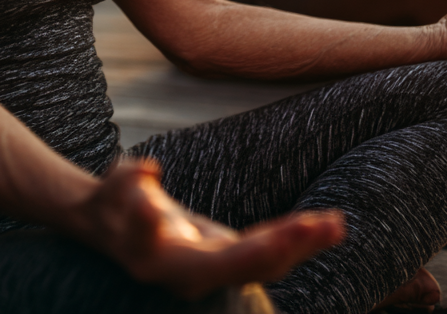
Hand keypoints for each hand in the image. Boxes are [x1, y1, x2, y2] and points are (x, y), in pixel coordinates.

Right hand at [73, 158, 343, 299]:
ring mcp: (214, 268)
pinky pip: (269, 252)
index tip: (283, 238)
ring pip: (265, 263)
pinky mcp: (228, 256)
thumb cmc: (111, 203)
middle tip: (321, 225)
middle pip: (246, 266)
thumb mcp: (111, 188)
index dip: (251, 253)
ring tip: (335, 225)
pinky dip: (299, 239)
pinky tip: (329, 226)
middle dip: (285, 247)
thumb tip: (150, 172)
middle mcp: (194, 275)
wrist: (112, 227)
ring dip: (302, 245)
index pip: (216, 263)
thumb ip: (127, 182)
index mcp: (164, 262)